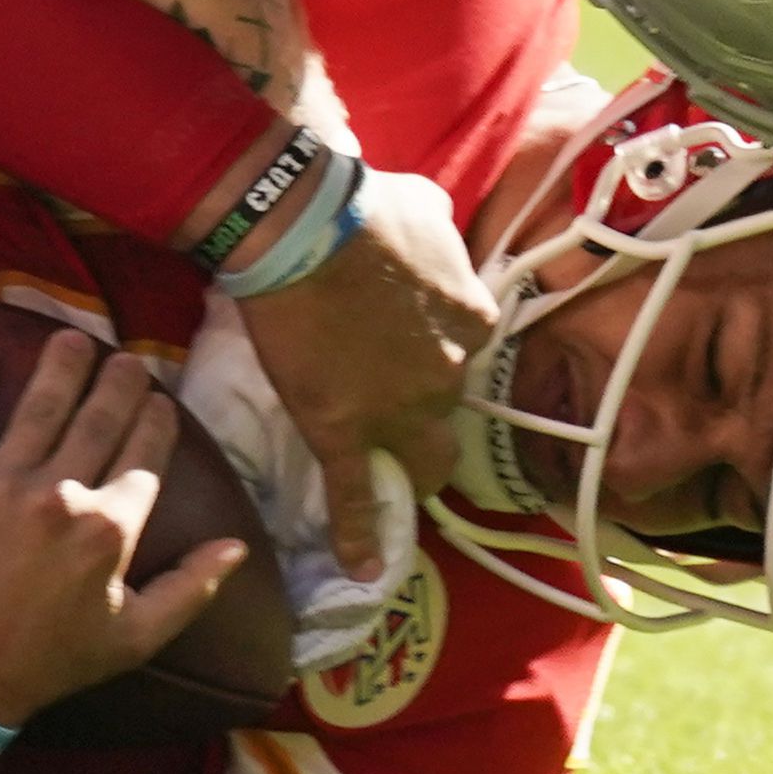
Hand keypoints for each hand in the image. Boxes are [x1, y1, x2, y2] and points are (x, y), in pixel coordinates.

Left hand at [0, 330, 248, 760]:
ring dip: (61, 362)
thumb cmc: (45, 662)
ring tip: (71, 337)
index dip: (156, 419)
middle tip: (124, 357)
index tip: (158, 399)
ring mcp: (1, 484)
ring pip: (40, 402)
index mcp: (111, 531)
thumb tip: (237, 544)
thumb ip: (190, 590)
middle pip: (101, 416)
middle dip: (119, 379)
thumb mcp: (131, 640)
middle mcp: (62, 497)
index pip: (146, 453)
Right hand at [236, 169, 492, 578]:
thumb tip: (435, 234)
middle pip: (446, 411)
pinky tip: (360, 566)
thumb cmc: (363, 206)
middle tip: (394, 402)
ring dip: (405, 465)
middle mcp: (447, 374)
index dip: (438, 347)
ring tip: (386, 476)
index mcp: (471, 319)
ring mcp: (397, 410)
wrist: (300, 226)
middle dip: (426, 411)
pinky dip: (359, 534)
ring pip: (418, 458)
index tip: (416, 342)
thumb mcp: (427, 206)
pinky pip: (355, 494)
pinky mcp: (343, 432)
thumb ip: (442, 236)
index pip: (467, 348)